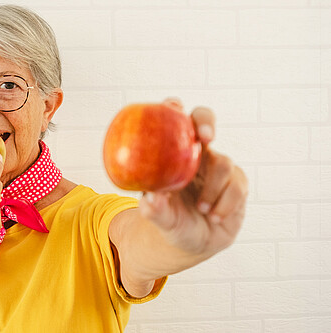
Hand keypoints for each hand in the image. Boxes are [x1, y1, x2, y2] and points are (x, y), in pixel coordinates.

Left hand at [139, 100, 247, 256]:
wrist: (193, 243)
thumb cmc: (171, 222)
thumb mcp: (160, 219)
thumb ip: (154, 210)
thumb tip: (150, 199)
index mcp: (171, 156)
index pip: (172, 122)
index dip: (173, 108)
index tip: (173, 107)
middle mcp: (195, 155)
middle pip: (204, 121)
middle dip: (206, 123)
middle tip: (207, 137)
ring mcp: (217, 167)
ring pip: (223, 162)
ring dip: (212, 189)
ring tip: (202, 209)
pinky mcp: (237, 183)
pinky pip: (237, 185)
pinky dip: (225, 203)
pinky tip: (215, 216)